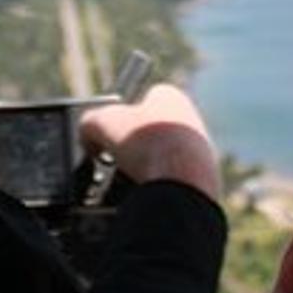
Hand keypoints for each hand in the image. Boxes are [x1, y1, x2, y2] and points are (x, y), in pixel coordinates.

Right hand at [79, 83, 220, 201]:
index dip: (122, 113)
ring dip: (143, 170)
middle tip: (114, 162)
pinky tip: (145, 195)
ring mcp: (201, 153)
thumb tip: (89, 139)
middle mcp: (191, 122)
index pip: (143, 98)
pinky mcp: (204, 182)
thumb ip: (88, 123)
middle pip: (151, 132)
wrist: (181, 185)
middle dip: (132, 147)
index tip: (110, 131)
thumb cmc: (144, 144)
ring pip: (161, 161)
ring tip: (126, 183)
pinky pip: (172, 184)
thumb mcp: (100, 122)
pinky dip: (157, 189)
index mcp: (172, 98)